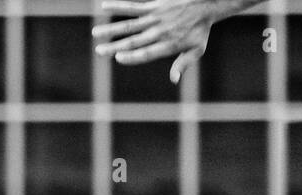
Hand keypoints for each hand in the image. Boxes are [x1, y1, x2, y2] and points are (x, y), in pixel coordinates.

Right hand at [92, 0, 214, 84]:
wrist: (205, 3)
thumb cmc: (200, 30)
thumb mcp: (196, 50)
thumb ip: (183, 64)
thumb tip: (174, 80)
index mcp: (169, 45)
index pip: (147, 53)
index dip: (133, 56)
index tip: (118, 58)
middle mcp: (159, 32)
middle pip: (134, 41)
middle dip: (115, 46)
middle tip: (99, 51)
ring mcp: (155, 18)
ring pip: (129, 25)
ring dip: (111, 29)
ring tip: (96, 33)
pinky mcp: (153, 6)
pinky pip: (133, 6)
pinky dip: (118, 6)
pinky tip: (104, 6)